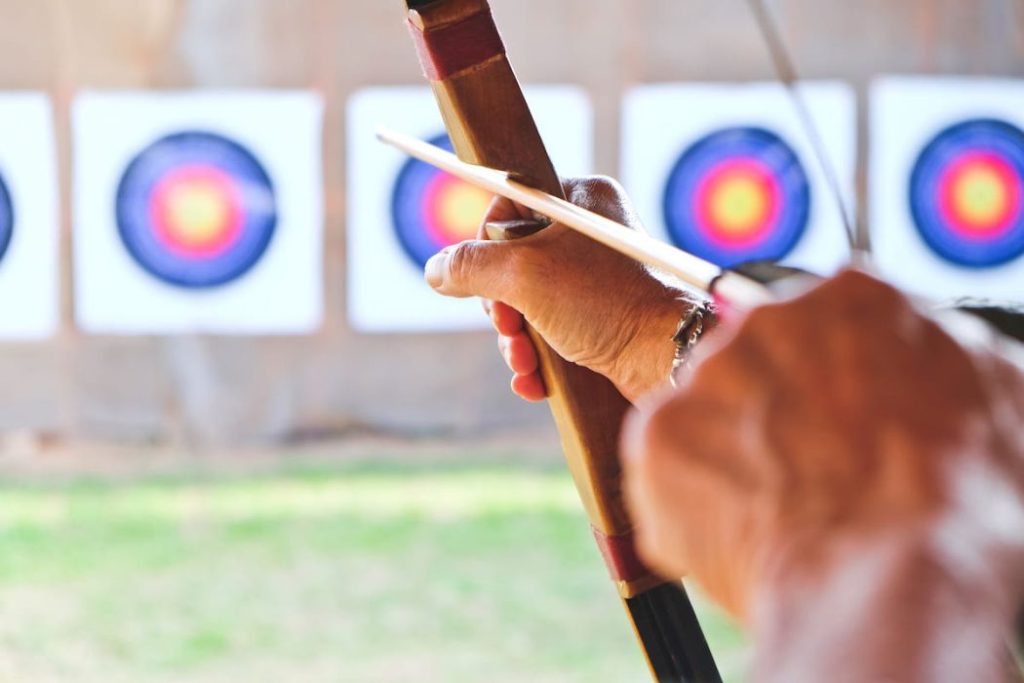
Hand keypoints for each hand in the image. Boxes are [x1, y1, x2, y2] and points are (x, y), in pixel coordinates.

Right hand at [425, 176, 701, 402]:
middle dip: (500, 305)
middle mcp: (590, 234)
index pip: (509, 203)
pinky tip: (533, 381)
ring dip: (514, 340)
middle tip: (507, 325)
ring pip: (527, 304)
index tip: (486, 277)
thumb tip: (435, 270)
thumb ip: (470, 266)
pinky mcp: (602, 321)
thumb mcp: (523, 274)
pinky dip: (536, 358)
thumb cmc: (606, 303)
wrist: (668, 360)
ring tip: (523, 363)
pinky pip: (550, 332)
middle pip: (512, 261)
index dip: (487, 244)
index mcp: (580, 199)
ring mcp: (597, 280)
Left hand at [622, 270, 1023, 679]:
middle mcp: (768, 319)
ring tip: (778, 517)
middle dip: (776, 421)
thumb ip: (947, 359)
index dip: (837, 391)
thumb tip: (936, 357)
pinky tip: (738, 534)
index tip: (843, 434)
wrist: (894, 577)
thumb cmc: (960, 499)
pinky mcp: (656, 433)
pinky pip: (666, 467)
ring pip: (711, 419)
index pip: (830, 333)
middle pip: (760, 369)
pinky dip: (691, 503)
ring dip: (733, 462)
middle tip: (809, 480)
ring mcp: (706, 374)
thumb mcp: (998, 399)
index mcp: (855, 300)